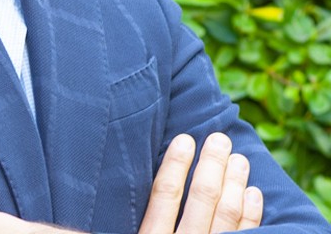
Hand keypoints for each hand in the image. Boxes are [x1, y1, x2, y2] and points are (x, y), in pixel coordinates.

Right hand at [140, 132, 263, 233]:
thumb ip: (133, 219)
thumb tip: (105, 197)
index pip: (166, 192)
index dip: (175, 163)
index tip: (185, 139)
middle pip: (201, 196)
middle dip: (212, 164)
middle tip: (220, 140)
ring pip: (227, 213)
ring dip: (234, 183)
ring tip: (239, 159)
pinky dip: (251, 213)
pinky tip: (253, 193)